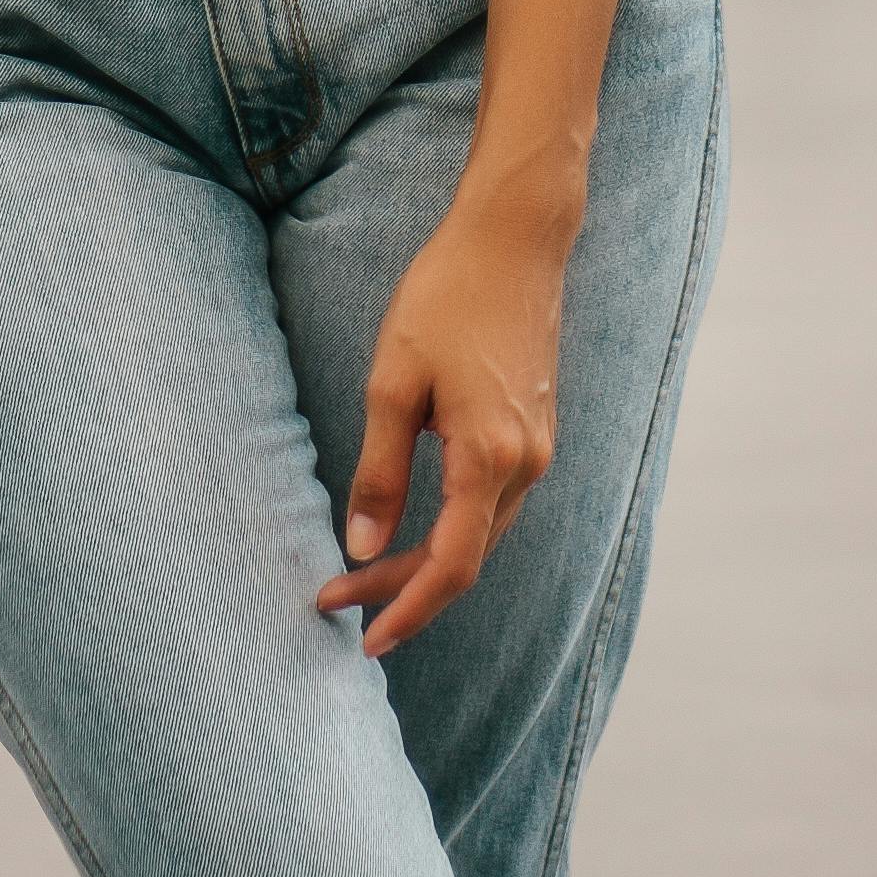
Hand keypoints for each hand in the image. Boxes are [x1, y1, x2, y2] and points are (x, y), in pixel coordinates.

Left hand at [315, 194, 570, 657]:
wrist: (514, 238)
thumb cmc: (448, 296)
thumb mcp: (395, 380)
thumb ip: (381, 470)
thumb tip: (362, 546)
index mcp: (490, 457)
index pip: (450, 567)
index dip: (406, 610)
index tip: (364, 639)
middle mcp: (526, 465)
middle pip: (466, 559)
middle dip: (402, 589)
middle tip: (338, 600)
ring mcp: (538, 448)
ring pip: (482, 534)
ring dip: (427, 561)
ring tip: (367, 574)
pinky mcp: (537, 430)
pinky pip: (495, 502)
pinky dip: (454, 527)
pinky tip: (417, 526)